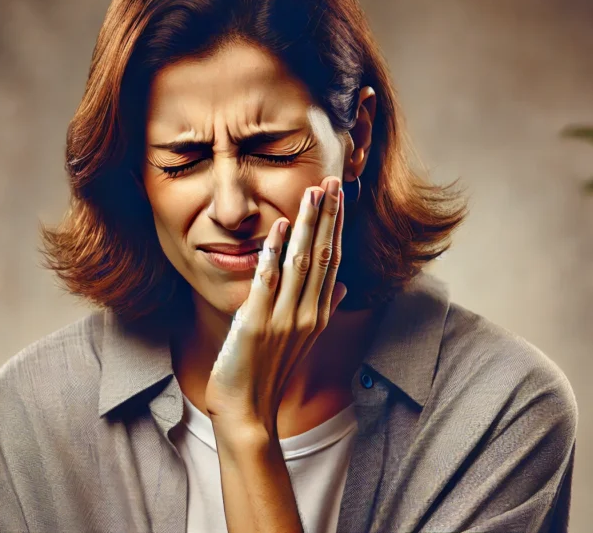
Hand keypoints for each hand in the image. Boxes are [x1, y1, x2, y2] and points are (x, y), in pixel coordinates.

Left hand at [204, 176, 347, 437]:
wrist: (248, 411)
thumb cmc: (269, 372)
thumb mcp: (301, 339)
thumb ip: (323, 307)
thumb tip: (344, 283)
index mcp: (318, 314)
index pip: (333, 260)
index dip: (336, 225)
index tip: (338, 195)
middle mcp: (308, 314)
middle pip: (324, 255)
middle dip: (328, 216)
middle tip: (331, 181)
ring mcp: (285, 319)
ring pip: (303, 262)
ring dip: (308, 225)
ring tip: (312, 193)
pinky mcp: (258, 324)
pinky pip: (270, 281)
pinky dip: (275, 252)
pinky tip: (280, 226)